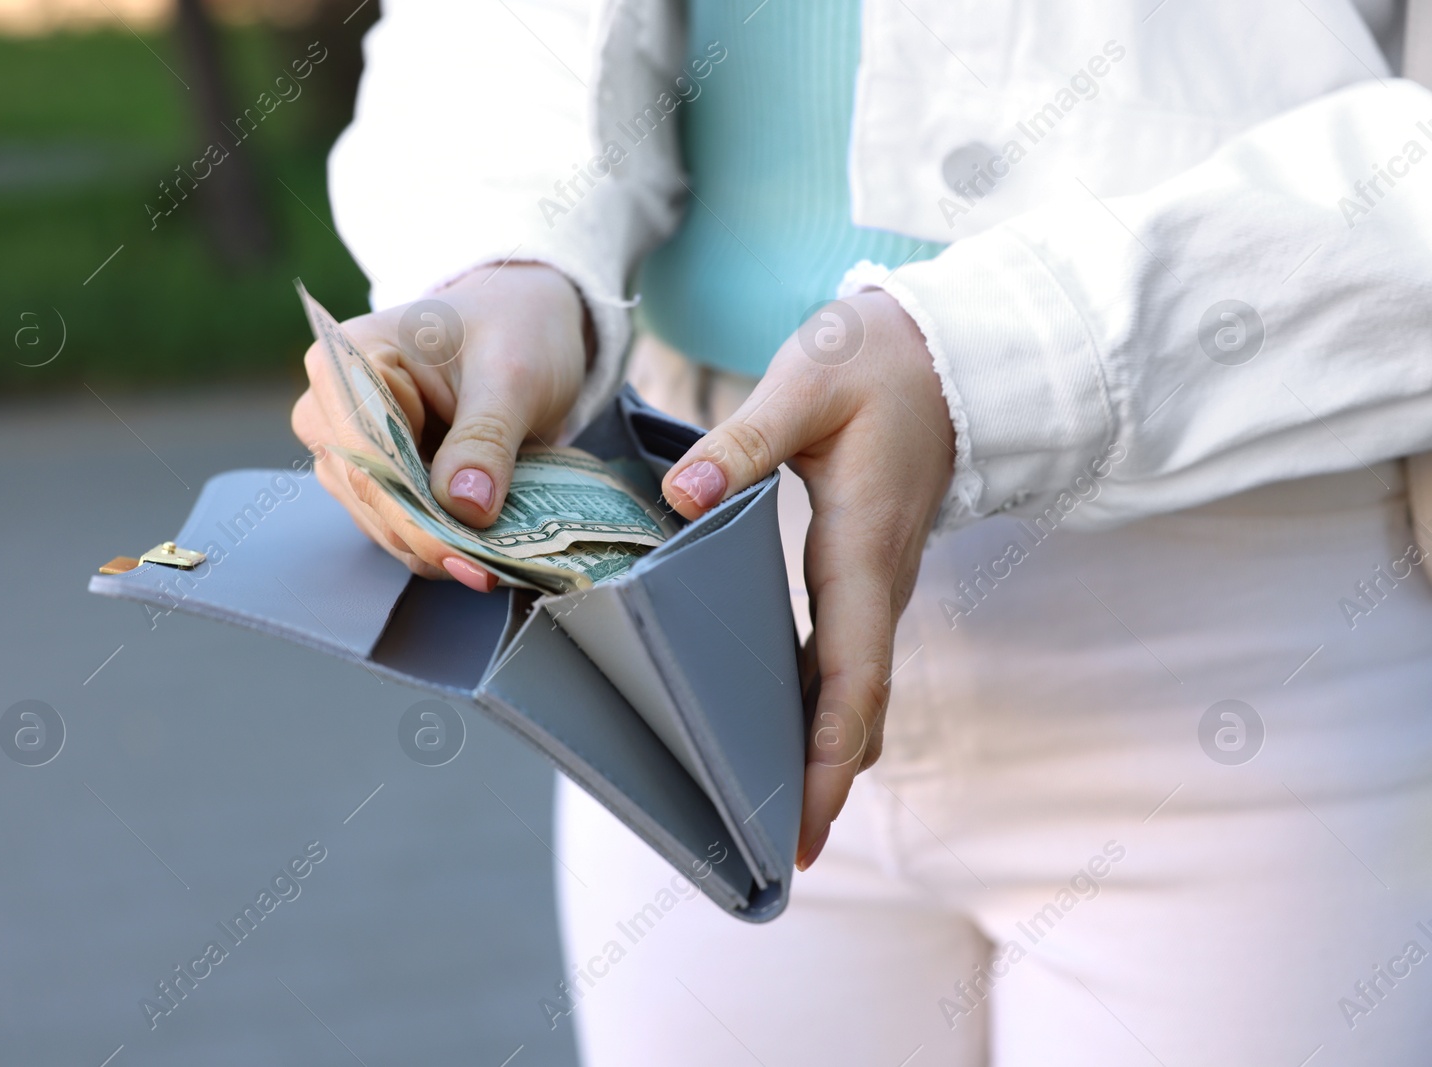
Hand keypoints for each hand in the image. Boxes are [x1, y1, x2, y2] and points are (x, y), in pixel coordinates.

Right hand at [291, 264, 589, 590]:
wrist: (524, 321)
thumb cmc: (514, 328)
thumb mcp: (513, 374)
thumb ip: (486, 438)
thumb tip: (465, 507)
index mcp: (348, 358)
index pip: (367, 455)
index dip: (411, 515)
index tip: (462, 556)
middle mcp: (332, 406)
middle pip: (367, 496)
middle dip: (426, 538)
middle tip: (489, 570)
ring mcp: (348, 446)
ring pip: (377, 520)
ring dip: (433, 546)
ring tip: (493, 562)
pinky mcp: (377, 476)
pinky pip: (397, 523)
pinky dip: (437, 541)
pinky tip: (479, 551)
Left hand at [659, 291, 955, 870]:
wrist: (949, 353)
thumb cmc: (877, 365)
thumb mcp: (806, 384)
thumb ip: (741, 440)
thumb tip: (681, 497)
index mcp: (863, 548)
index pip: (854, 675)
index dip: (831, 755)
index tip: (806, 823)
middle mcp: (878, 583)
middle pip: (858, 708)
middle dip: (825, 782)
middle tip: (780, 855)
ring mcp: (876, 585)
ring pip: (856, 692)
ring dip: (823, 755)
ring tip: (771, 816)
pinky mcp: (864, 576)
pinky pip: (847, 662)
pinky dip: (819, 710)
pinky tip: (776, 731)